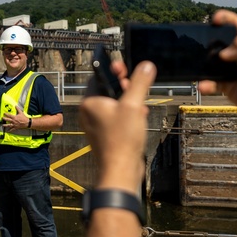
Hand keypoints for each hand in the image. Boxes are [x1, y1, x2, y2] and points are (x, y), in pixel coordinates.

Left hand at [2, 103, 30, 130]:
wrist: (27, 122)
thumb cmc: (23, 117)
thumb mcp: (21, 112)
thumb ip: (18, 109)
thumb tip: (16, 105)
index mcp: (14, 117)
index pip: (9, 115)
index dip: (6, 114)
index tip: (4, 113)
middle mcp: (13, 121)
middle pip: (8, 120)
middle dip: (4, 119)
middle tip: (2, 118)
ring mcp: (14, 124)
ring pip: (9, 125)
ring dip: (5, 125)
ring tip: (2, 125)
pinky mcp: (15, 127)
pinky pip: (12, 129)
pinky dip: (9, 130)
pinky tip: (7, 131)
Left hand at [80, 61, 155, 191]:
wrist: (121, 170)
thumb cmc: (121, 140)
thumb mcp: (134, 105)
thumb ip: (140, 83)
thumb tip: (146, 66)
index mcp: (90, 102)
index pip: (98, 77)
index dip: (113, 71)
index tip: (124, 68)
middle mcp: (89, 113)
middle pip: (107, 90)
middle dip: (124, 88)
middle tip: (134, 89)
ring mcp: (97, 125)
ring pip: (113, 104)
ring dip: (129, 102)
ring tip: (139, 106)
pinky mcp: (105, 135)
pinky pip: (116, 118)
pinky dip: (127, 115)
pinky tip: (139, 118)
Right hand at [198, 9, 236, 117]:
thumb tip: (223, 52)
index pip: (234, 25)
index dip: (224, 19)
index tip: (214, 20)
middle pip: (220, 43)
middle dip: (210, 42)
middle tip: (204, 45)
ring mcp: (233, 70)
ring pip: (213, 64)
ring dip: (205, 64)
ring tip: (200, 65)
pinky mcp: (228, 86)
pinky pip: (213, 84)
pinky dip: (206, 84)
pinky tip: (204, 85)